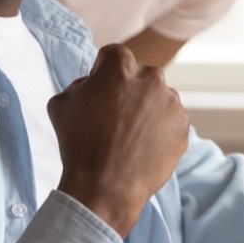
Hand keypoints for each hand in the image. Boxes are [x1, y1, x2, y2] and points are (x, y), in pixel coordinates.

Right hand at [48, 44, 188, 236]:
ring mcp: (171, 103)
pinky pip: (170, 121)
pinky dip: (159, 129)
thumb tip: (91, 84)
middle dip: (128, 89)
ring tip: (128, 136)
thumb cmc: (78, 144)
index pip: (113, 55)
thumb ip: (78, 83)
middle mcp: (152, 78)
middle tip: (114, 116)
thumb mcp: (61, 103)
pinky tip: (141, 147)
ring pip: (157, 98)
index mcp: (121, 66)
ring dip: (146, 109)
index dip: (103, 70)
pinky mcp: (183, 127)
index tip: (100, 88)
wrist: (105, 187)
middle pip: (139, 75)